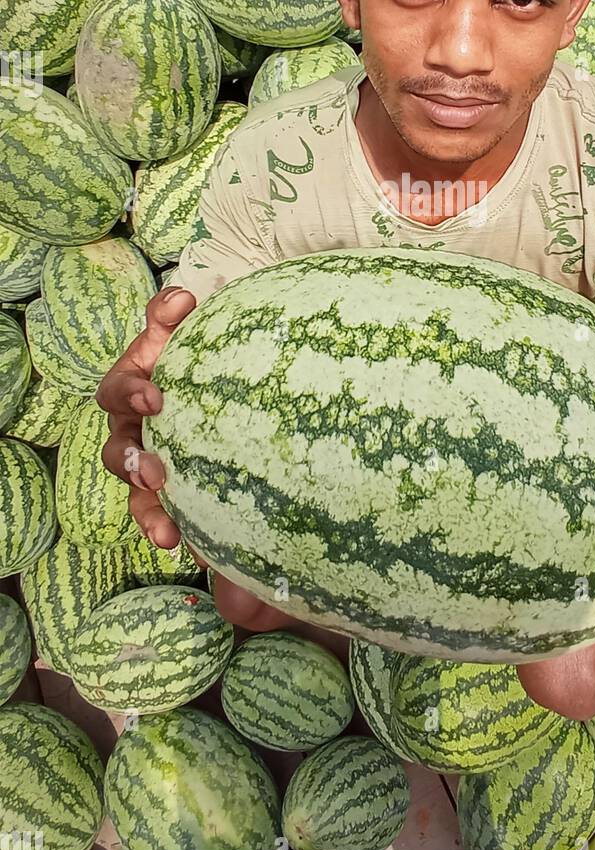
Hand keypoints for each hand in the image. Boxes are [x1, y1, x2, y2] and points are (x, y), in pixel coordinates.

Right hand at [96, 286, 195, 548]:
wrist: (222, 375)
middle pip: (116, 453)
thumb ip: (171, 311)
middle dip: (130, 463)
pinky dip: (177, 533)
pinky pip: (169, 517)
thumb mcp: (181, 329)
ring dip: (149, 513)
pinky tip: (195, 550)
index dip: (130, 395)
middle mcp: (134, 429)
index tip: (155, 399)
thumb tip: (183, 298)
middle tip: (153, 471)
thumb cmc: (194, 352)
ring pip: (138, 496)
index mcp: (131, 388)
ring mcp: (150, 462)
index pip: (117, 390)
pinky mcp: (174, 491)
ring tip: (168, 533)